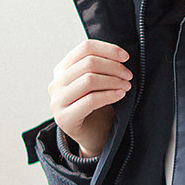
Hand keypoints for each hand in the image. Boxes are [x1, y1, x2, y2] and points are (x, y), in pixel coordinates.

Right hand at [49, 40, 131, 158]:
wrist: (95, 137)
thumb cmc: (99, 108)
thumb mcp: (98, 82)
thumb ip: (101, 67)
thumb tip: (121, 54)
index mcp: (62, 69)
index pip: (85, 48)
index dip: (108, 50)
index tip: (126, 57)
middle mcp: (56, 83)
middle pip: (89, 63)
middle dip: (114, 67)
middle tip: (128, 76)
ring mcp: (57, 101)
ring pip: (89, 80)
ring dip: (113, 81)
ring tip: (126, 86)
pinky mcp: (64, 118)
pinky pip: (90, 100)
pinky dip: (109, 95)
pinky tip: (120, 95)